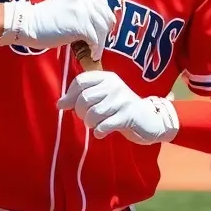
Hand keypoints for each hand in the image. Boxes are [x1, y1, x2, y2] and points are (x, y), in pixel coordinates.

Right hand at [0, 0, 114, 59]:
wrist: (29, 24)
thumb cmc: (46, 18)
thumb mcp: (68, 4)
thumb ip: (84, 8)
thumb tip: (101, 22)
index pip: (103, 4)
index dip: (104, 19)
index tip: (101, 29)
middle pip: (106, 16)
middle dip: (104, 31)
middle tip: (99, 41)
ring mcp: (83, 9)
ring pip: (103, 29)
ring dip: (100, 42)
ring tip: (94, 50)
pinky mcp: (81, 24)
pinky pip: (96, 40)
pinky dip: (96, 49)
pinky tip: (91, 54)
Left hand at [57, 71, 177, 145]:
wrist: (150, 119)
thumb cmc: (121, 109)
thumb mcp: (104, 97)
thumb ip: (82, 97)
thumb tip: (60, 104)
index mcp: (107, 77)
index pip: (80, 81)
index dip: (70, 95)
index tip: (67, 106)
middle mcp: (114, 85)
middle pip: (84, 98)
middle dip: (81, 113)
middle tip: (87, 118)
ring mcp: (122, 100)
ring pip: (93, 113)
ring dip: (90, 123)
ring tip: (96, 125)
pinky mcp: (127, 116)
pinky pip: (104, 125)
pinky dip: (99, 131)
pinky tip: (102, 132)